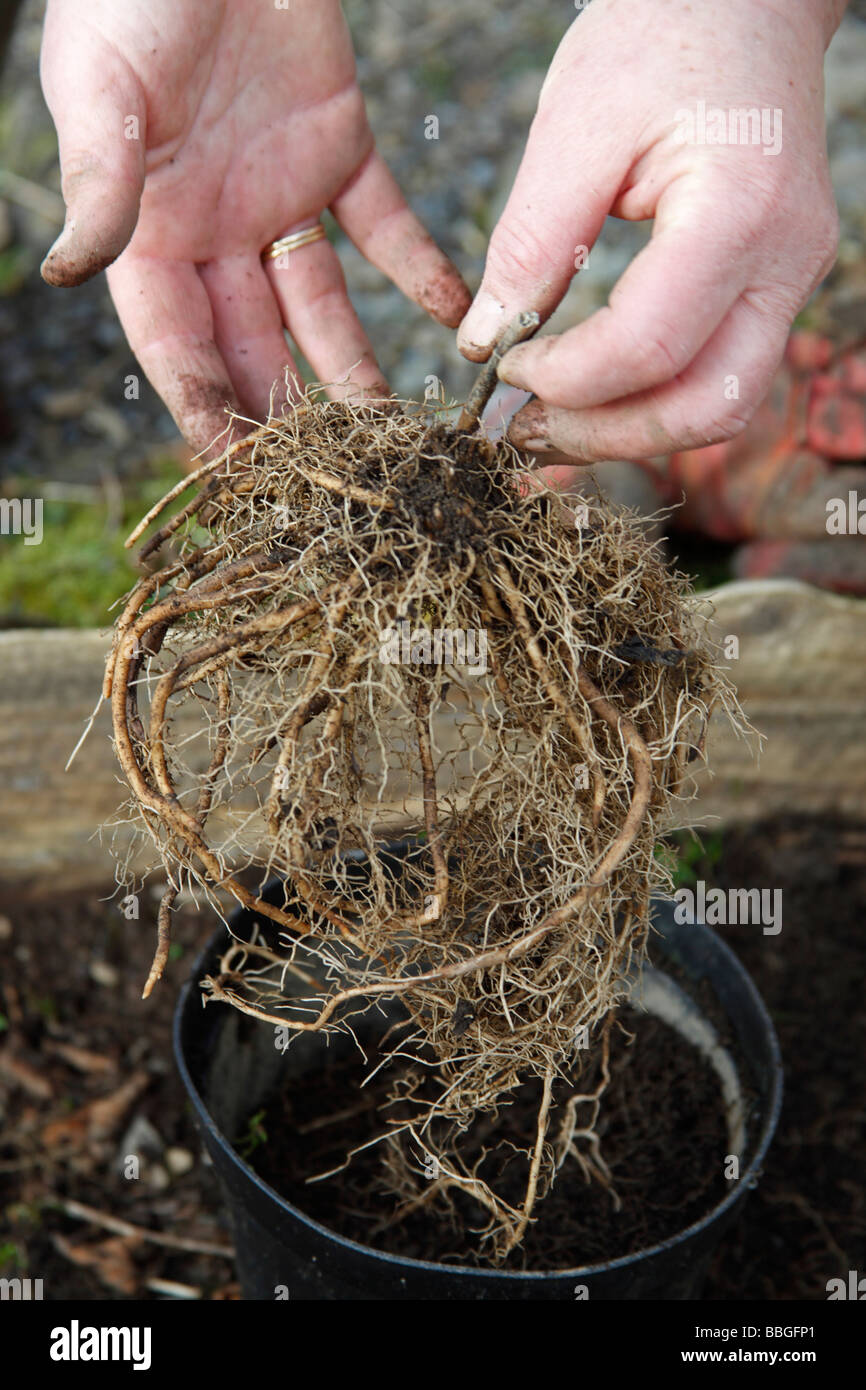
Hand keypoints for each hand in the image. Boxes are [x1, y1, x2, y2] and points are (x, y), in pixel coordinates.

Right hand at [40, 0, 470, 450]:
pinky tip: (451, 313)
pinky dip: (418, 266)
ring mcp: (278, 194)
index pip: (178, 342)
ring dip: (354, 366)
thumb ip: (98, 182)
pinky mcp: (339, 149)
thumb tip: (68, 277)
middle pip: (253, 342)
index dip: (204, 407)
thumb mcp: (101, 86)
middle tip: (329, 479)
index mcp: (151, 228)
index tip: (235, 474)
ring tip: (393, 432)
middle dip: (284, 412)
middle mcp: (215, 229)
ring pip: (321, 304)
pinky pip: (384, 224)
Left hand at [458, 0, 843, 486]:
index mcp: (739, 211)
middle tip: (524, 430)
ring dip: (631, 434)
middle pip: (705, 408)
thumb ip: (532, 240)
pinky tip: (589, 403)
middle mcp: (786, 261)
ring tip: (548, 427)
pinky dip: (651, 403)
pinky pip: (718, 374)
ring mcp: (792, 280)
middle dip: (604, 435)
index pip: (648, 346)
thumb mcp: (576, 123)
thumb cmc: (662, 34)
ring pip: (720, 408)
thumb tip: (485, 342)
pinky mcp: (775, 288)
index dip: (565, 380)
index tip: (503, 371)